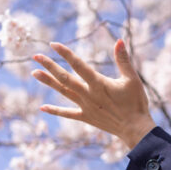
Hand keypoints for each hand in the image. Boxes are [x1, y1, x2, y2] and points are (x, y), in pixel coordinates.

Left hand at [31, 38, 155, 148]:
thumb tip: (119, 40)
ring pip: (64, 92)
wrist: (135, 128)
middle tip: (36, 56)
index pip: (78, 65)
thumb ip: (123, 60)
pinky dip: (55, 110)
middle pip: (65, 78)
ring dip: (48, 82)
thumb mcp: (132, 79)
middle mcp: (89, 94)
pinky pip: (68, 113)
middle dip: (50, 66)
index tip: (54, 45)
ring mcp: (85, 106)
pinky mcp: (86, 117)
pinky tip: (42, 107)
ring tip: (35, 73)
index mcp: (99, 84)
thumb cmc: (136, 102)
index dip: (66, 54)